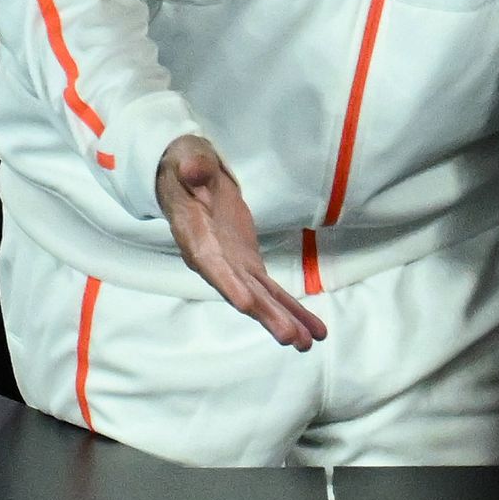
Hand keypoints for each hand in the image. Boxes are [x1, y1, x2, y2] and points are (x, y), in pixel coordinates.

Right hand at [154, 135, 322, 348]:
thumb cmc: (185, 164)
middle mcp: (213, 260)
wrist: (187, 174)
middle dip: (266, 315)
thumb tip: (195, 170)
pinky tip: (314, 329)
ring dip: (285, 319)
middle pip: (241, 291)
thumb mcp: (186, 157)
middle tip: (292, 338)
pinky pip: (271, 290)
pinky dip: (293, 309)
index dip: (228, 283)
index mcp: (196, 237)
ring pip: (261, 298)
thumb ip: (192, 166)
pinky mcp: (247, 263)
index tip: (245, 304)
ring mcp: (232, 265)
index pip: (211, 264)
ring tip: (310, 342)